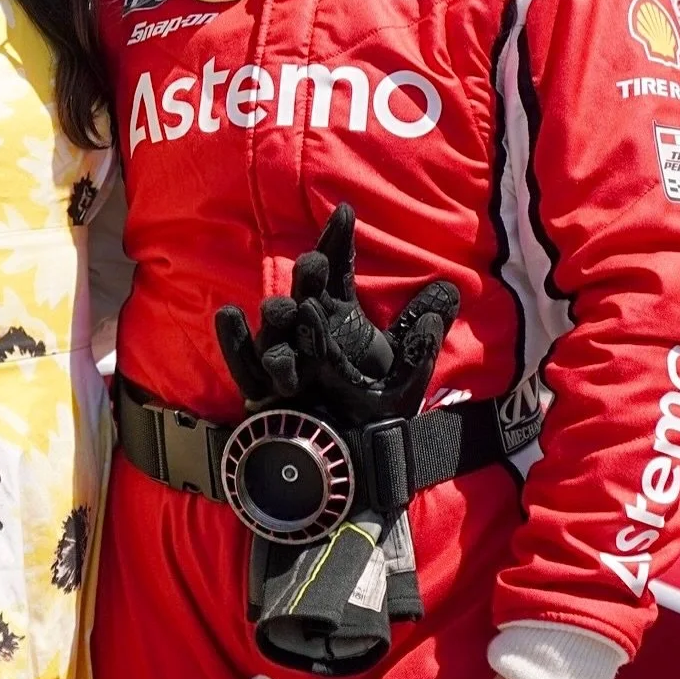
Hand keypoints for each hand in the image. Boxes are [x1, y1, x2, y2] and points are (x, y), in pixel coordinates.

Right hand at [215, 204, 456, 422]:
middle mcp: (307, 331)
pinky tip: (228, 315)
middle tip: (314, 264)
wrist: (346, 466)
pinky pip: (244, 362)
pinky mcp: (264, 390)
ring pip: (276, 326)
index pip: (336, 271)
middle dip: (307, 277)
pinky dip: (234, 341)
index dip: (339, 242)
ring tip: (287, 309)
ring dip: (279, 313)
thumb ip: (421, 341)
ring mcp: (283, 357)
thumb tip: (451, 293)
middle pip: (304, 293)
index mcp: (338, 319)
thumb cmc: (371, 417)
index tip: (346, 212)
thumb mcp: (403, 379)